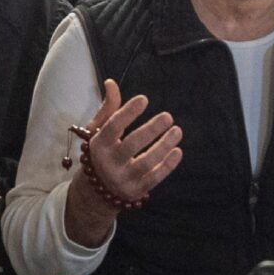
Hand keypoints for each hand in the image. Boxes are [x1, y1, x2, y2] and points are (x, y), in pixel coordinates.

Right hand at [62, 78, 183, 245]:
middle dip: (151, 130)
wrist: (96, 192)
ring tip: (177, 130)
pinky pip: (154, 178)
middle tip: (168, 116)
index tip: (144, 99)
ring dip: (164, 146)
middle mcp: (108, 163)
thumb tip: (112, 83)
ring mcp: (122, 179)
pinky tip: (178, 151)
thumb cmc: (102, 152)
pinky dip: (167, 165)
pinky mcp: (135, 191)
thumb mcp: (99, 131)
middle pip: (132, 144)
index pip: (113, 126)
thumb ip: (109, 108)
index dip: (128, 112)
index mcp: (98, 145)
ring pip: (146, 162)